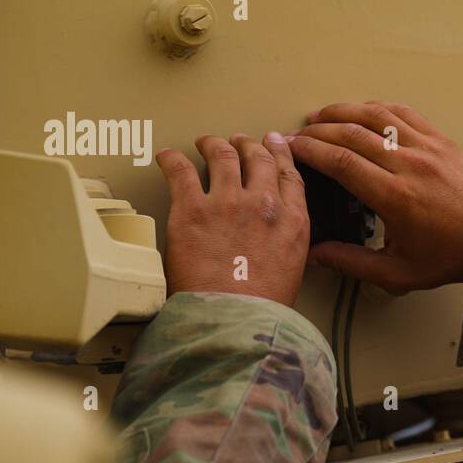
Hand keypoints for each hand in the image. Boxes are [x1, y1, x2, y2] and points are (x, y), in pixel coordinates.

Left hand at [154, 132, 309, 306]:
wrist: (234, 320)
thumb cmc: (261, 307)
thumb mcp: (294, 268)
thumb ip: (288, 241)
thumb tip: (277, 234)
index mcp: (293, 220)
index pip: (289, 174)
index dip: (280, 153)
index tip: (274, 143)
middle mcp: (263, 204)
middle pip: (257, 158)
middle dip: (248, 144)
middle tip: (240, 142)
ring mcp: (227, 203)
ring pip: (222, 154)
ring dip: (214, 144)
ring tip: (206, 142)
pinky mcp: (191, 209)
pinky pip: (179, 170)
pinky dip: (172, 159)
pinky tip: (168, 156)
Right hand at [288, 101, 462, 292]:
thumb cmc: (447, 256)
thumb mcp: (397, 271)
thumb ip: (352, 262)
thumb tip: (314, 253)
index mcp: (395, 197)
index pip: (341, 162)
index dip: (311, 151)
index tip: (292, 150)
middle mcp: (409, 164)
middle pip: (351, 133)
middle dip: (318, 131)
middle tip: (298, 136)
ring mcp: (427, 147)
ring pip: (375, 115)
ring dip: (342, 111)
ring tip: (319, 117)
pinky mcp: (441, 139)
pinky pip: (402, 112)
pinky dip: (375, 107)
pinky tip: (359, 111)